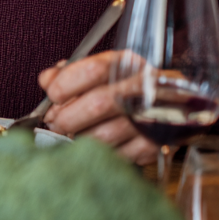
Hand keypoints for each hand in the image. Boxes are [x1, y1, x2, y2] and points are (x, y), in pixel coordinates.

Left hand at [39, 50, 155, 164]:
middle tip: (55, 124)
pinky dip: (100, 154)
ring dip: (81, 138)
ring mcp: (153, 116)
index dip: (65, 85)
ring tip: (72, 135)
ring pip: (107, 134)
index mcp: (125, 63)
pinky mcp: (158, 143)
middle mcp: (143, 87)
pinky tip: (95, 146)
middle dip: (67, 118)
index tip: (53, 96)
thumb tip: (46, 80)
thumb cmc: (123, 86)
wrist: (172, 103)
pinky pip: (119, 155)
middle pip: (98, 104)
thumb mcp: (98, 71)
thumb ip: (67, 73)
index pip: (93, 70)